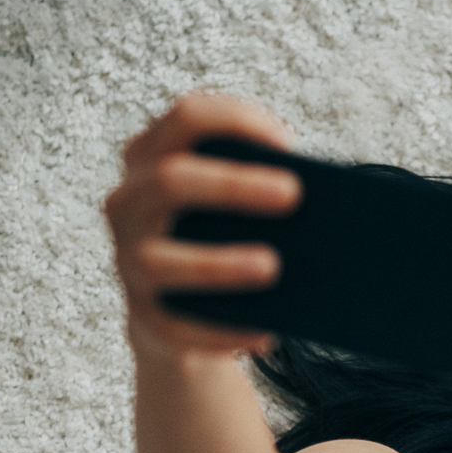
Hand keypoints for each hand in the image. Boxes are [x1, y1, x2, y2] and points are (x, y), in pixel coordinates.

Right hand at [103, 94, 300, 361]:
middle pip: (171, 180)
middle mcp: (129, 203)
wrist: (180, 308)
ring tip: (272, 267)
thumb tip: (323, 205)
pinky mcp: (142, 315)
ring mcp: (127, 260)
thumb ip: (257, 189)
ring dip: (218, 263)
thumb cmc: (220, 237)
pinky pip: (176, 326)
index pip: (187, 117)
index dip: (237, 120)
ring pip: (159, 259)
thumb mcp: (230, 204)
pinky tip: (264, 335)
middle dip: (232, 184)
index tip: (289, 143)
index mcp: (152, 158)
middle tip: (293, 194)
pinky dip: (221, 332)